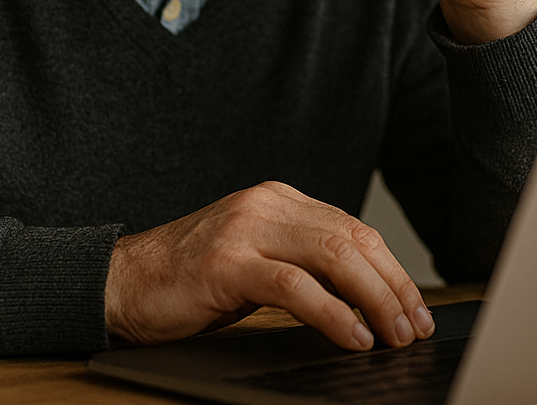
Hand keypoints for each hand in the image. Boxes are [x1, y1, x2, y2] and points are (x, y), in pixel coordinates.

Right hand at [104, 181, 434, 350]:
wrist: (121, 282)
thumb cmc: (189, 280)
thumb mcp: (256, 261)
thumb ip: (303, 264)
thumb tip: (366, 299)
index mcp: (278, 199)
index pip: (354, 228)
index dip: (392, 270)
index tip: (414, 307)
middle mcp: (266, 204)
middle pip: (353, 239)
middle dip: (393, 286)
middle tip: (414, 326)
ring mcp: (245, 230)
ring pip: (334, 256)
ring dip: (374, 300)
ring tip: (392, 335)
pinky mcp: (227, 263)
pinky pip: (295, 286)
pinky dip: (333, 314)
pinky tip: (352, 336)